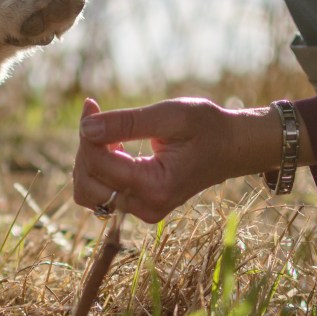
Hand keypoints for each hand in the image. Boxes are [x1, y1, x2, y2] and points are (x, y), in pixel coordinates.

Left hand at [72, 97, 286, 222]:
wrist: (232, 148)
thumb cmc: (208, 127)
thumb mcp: (171, 115)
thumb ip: (127, 123)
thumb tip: (86, 128)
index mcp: (155, 187)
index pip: (97, 164)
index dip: (86, 132)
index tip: (91, 104)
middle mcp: (147, 207)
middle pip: (86, 185)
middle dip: (85, 149)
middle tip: (97, 117)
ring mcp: (143, 211)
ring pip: (88, 192)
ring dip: (88, 161)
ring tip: (108, 134)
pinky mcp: (139, 207)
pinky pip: (101, 192)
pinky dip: (99, 169)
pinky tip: (115, 147)